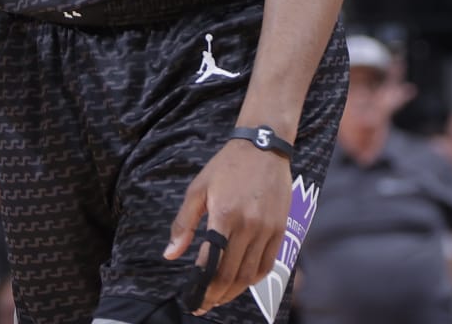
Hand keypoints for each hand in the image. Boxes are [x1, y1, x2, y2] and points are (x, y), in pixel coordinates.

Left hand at [165, 141, 290, 314]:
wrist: (263, 147)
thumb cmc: (226, 167)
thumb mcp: (198, 190)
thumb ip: (183, 225)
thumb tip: (170, 255)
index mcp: (224, 216)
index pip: (212, 264)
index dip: (201, 286)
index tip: (192, 297)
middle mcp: (248, 226)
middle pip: (232, 275)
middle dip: (216, 295)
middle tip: (204, 304)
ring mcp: (267, 229)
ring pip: (250, 274)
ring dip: (234, 291)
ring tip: (220, 297)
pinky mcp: (281, 229)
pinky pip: (268, 263)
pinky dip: (254, 278)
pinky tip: (242, 282)